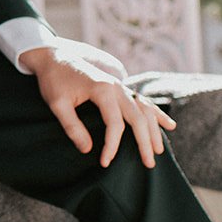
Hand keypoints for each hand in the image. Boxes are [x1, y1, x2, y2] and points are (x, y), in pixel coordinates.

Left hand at [19, 39, 174, 168]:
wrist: (53, 58)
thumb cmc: (53, 81)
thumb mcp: (57, 104)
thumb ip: (72, 127)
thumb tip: (88, 150)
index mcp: (102, 89)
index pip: (115, 123)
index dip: (112, 145)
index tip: (105, 162)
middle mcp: (116, 86)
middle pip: (137, 117)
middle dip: (144, 141)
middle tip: (149, 164)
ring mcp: (119, 86)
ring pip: (144, 109)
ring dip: (154, 130)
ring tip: (160, 150)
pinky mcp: (118, 87)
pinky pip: (142, 101)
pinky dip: (155, 113)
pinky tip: (168, 125)